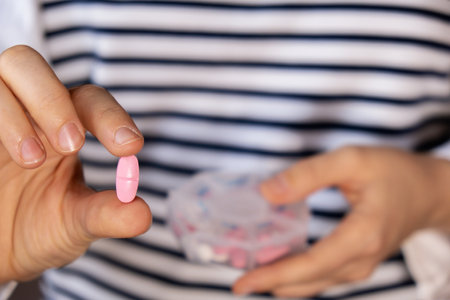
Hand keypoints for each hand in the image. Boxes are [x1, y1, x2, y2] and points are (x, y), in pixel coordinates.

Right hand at [0, 45, 150, 282]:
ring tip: (33, 159)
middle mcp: (26, 111)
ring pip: (1, 74)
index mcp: (63, 125)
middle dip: (54, 99)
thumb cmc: (35, 227)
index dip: (110, 116)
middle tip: (72, 145)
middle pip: (32, 66)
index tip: (130, 147)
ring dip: (16, 114)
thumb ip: (106, 215)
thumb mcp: (74, 224)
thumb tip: (143, 214)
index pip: (89, 101)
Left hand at [233, 146, 449, 297]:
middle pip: (307, 282)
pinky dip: (295, 274)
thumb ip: (309, 174)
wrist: (429, 192)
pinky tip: (277, 262)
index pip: (310, 265)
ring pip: (313, 284)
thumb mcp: (352, 160)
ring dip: (280, 280)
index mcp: (361, 236)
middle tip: (236, 276)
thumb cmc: (394, 171)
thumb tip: (266, 192)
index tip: (241, 284)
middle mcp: (361, 260)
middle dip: (269, 281)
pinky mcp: (356, 263)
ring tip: (249, 268)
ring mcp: (360, 266)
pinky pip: (321, 276)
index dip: (272, 275)